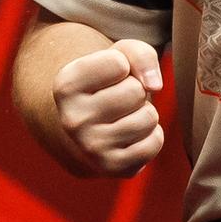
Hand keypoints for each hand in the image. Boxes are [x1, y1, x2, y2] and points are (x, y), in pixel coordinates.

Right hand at [51, 38, 165, 176]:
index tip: (108, 77)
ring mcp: (91, 148)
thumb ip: (140, 54)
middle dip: (135, 91)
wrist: (89, 129)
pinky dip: (151, 135)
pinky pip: (155, 141)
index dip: (122, 65)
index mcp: (66, 86)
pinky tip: (130, 136)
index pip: (118, 63)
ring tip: (124, 117)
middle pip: (136, 91)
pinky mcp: (112, 168)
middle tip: (118, 100)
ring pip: (148, 117)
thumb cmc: (108, 84)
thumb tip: (155, 85)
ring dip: (144, 113)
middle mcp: (73, 120)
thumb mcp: (118, 55)